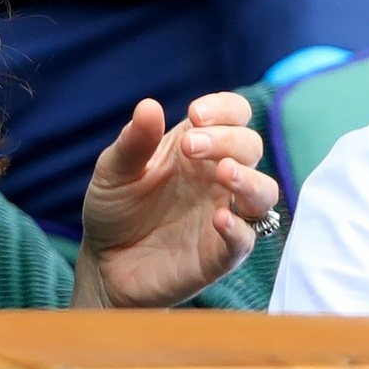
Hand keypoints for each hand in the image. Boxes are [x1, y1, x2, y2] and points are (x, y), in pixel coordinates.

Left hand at [73, 94, 280, 308]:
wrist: (104, 263)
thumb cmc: (115, 209)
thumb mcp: (114, 171)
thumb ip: (134, 141)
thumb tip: (149, 106)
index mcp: (198, 146)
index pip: (234, 114)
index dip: (224, 108)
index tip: (196, 114)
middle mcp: (218, 177)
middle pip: (250, 146)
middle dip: (227, 139)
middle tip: (189, 146)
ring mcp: (225, 214)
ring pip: (264, 192)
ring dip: (249, 179)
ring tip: (225, 172)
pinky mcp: (221, 254)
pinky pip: (246, 239)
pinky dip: (239, 228)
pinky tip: (219, 219)